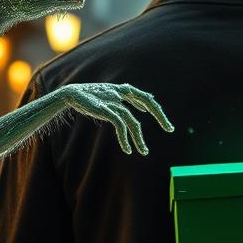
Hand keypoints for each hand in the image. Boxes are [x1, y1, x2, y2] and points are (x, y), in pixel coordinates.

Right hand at [60, 83, 174, 154]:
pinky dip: (125, 139)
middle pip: (146, 101)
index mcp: (122, 90)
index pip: (144, 97)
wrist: (72, 95)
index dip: (155, 108)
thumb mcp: (112, 97)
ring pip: (133, 121)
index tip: (164, 122)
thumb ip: (126, 100)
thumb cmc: (91, 98)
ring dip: (139, 139)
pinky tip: (128, 150)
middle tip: (170, 129)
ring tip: (144, 152)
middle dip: (160, 115)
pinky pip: (121, 127)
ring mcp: (114, 102)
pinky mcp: (106, 111)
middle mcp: (121, 94)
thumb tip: (143, 105)